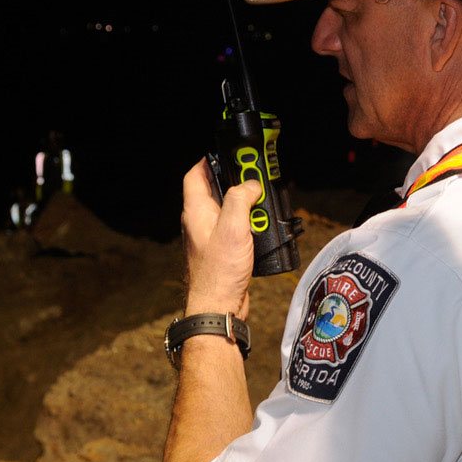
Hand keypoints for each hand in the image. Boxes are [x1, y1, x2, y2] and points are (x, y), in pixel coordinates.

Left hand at [181, 159, 262, 318]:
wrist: (218, 309)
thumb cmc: (219, 273)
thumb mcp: (232, 228)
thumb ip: (240, 199)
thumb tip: (251, 185)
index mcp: (196, 211)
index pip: (196, 175)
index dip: (210, 161)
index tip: (229, 153)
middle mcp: (201, 222)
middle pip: (217, 190)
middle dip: (239, 182)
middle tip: (257, 178)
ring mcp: (211, 237)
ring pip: (230, 210)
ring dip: (248, 206)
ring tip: (265, 206)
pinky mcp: (223, 251)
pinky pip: (237, 228)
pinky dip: (250, 224)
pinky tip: (263, 228)